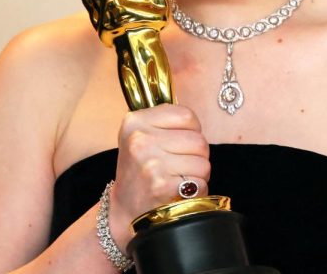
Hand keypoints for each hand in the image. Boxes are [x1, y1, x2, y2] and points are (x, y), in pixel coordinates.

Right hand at [107, 104, 210, 247]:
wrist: (123, 209)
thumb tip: (196, 121)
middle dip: (197, 156)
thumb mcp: (141, 136)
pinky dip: (196, 191)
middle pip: (199, 141)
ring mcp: (150, 163)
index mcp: (135, 121)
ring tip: (178, 179)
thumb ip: (166, 122)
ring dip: (198, 175)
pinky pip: (199, 184)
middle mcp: (140, 140)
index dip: (192, 131)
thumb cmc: (140, 170)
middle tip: (180, 166)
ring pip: (203, 163)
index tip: (180, 143)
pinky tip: (179, 193)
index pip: (187, 116)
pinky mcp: (161, 186)